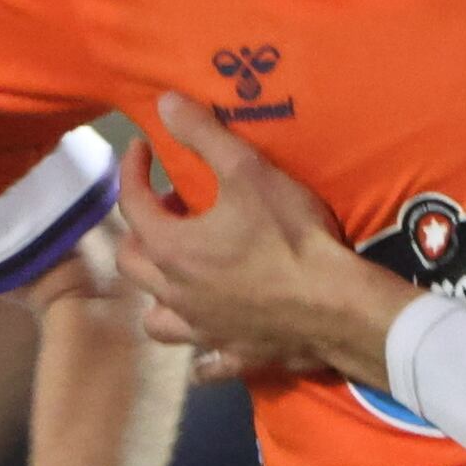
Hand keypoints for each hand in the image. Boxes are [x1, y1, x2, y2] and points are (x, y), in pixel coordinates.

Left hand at [111, 93, 414, 389]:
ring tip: (179, 273)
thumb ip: (205, 136)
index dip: (132, 170)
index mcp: (171, 249)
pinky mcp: (232, 356)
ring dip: (158, 294)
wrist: (335, 305)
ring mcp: (201, 330)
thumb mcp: (249, 172)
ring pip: (156, 317)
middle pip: (132, 263)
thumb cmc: (290, 236)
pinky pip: (203, 363)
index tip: (143, 149)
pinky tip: (210, 340)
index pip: (131, 204)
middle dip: (142, 229)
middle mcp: (174, 294)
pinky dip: (200, 351)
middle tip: (172, 208)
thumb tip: (163, 102)